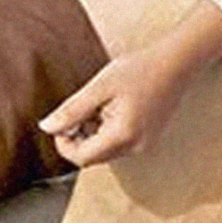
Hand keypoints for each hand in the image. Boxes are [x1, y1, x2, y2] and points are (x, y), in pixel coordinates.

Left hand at [39, 43, 194, 167]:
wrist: (175, 64)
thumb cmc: (139, 70)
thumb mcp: (99, 87)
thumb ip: (72, 110)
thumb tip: (46, 127)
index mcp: (122, 136)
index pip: (81, 158)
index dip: (64, 143)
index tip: (61, 122)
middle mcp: (135, 148)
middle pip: (92, 157)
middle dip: (77, 138)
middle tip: (79, 110)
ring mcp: (144, 146)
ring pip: (104, 152)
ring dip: (91, 135)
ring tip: (98, 105)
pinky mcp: (147, 140)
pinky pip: (118, 145)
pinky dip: (106, 132)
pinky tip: (110, 109)